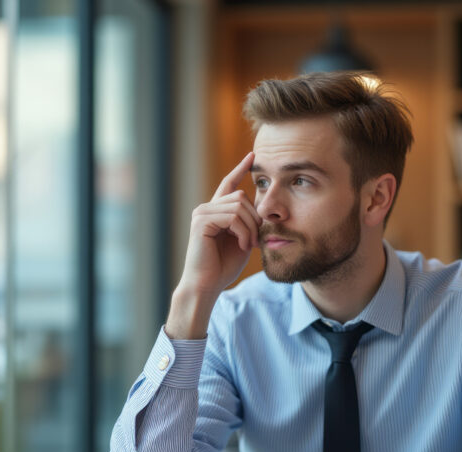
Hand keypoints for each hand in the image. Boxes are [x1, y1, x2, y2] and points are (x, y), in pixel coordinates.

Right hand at [180, 152, 260, 295]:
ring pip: (238, 205)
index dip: (241, 169)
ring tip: (249, 244)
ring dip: (250, 227)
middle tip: (257, 240)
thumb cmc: (223, 267)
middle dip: (255, 218)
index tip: (253, 156)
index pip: (228, 183)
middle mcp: (206, 208)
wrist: (207, 285)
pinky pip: (232, 216)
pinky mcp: (201, 221)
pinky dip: (243, 232)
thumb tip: (260, 208)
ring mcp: (201, 213)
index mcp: (215, 211)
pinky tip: (242, 245)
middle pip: (241, 196)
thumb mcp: (242, 240)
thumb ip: (247, 222)